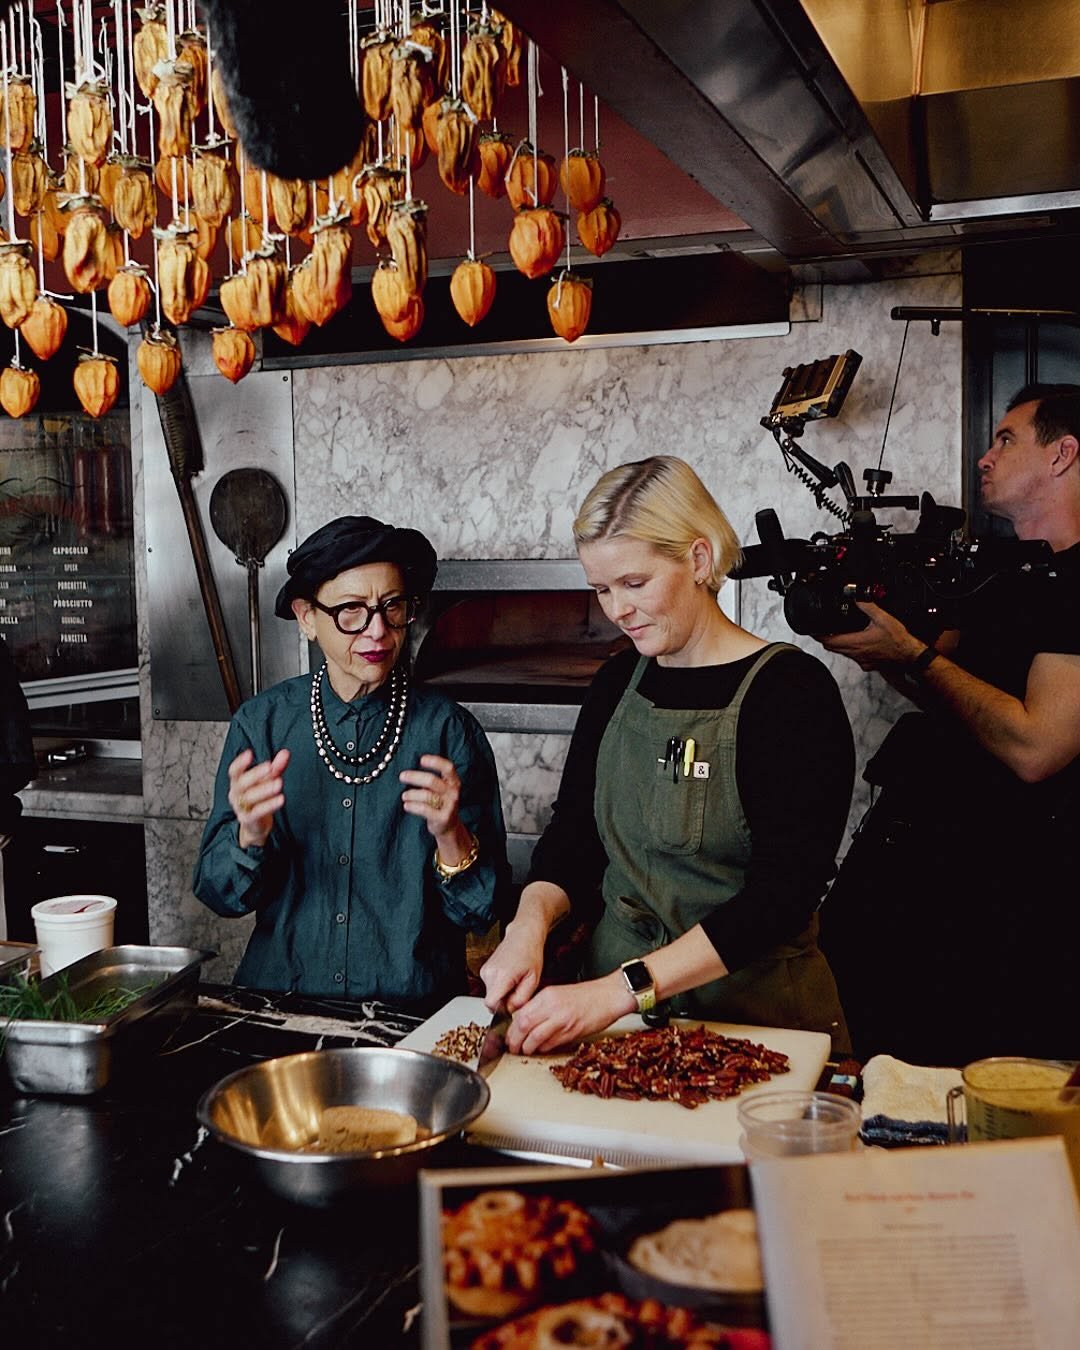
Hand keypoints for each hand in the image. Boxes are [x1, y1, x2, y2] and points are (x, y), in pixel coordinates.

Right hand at [228, 747, 289, 848]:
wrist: (256, 824)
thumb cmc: (260, 798)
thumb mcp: (268, 781)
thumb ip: (276, 767)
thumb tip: (285, 753)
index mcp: (237, 782)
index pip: (234, 771)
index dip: (240, 762)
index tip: (249, 753)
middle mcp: (236, 794)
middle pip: (242, 783)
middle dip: (255, 774)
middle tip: (270, 768)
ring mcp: (240, 807)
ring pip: (249, 797)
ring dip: (265, 789)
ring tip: (279, 783)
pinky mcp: (247, 819)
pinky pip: (257, 812)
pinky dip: (269, 805)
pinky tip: (281, 799)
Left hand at [399, 754, 461, 839]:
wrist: (449, 826)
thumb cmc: (439, 803)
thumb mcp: (441, 789)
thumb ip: (431, 779)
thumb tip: (409, 771)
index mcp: (453, 782)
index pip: (448, 767)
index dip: (435, 761)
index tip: (421, 760)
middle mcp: (453, 792)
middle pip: (432, 780)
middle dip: (414, 777)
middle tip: (402, 776)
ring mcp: (450, 806)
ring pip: (426, 795)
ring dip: (411, 794)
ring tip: (404, 796)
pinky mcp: (443, 818)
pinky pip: (424, 809)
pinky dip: (412, 806)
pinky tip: (406, 805)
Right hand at [480, 918, 547, 1012]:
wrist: (523, 935)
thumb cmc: (530, 954)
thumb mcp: (533, 980)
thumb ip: (521, 999)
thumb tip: (510, 1011)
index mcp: (502, 976)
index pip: (491, 1004)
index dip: (501, 1010)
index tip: (512, 1005)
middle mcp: (489, 973)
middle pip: (491, 1001)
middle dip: (504, 1001)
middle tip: (518, 990)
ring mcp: (485, 971)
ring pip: (491, 994)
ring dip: (502, 994)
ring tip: (515, 981)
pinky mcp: (484, 970)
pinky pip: (490, 987)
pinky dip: (500, 987)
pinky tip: (510, 977)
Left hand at [506, 976, 631, 1054]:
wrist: (610, 995)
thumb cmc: (587, 996)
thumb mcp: (559, 994)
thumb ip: (542, 1006)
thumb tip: (524, 1022)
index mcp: (547, 995)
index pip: (521, 1013)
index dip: (512, 1028)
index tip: (509, 1035)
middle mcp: (553, 1006)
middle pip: (524, 1026)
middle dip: (515, 1040)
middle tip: (512, 1047)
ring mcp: (563, 1020)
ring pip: (536, 1038)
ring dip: (527, 1048)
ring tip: (525, 1051)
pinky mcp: (573, 1032)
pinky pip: (551, 1044)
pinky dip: (543, 1049)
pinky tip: (541, 1049)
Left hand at [818, 602, 924, 670]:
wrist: (910, 655)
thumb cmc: (899, 640)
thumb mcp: (883, 618)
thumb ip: (867, 606)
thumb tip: (857, 597)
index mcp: (856, 643)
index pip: (829, 641)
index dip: (818, 635)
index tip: (813, 629)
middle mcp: (856, 654)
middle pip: (832, 648)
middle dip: (825, 639)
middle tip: (821, 630)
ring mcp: (861, 660)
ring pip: (842, 653)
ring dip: (837, 644)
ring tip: (836, 634)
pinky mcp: (867, 664)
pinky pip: (853, 657)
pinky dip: (850, 649)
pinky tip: (855, 642)